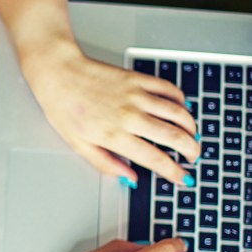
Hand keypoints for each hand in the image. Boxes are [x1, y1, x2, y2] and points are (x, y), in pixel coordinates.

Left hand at [22, 42, 199, 186]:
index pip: (154, 159)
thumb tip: (129, 178)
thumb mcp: (79, 145)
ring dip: (191, 127)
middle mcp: (129, 116)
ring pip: (178, 113)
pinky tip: (181, 108)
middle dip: (191, 150)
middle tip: (193, 157)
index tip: (182, 178)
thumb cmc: (64, 108)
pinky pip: (169, 89)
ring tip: (192, 136)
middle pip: (174, 136)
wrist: (58, 73)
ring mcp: (136, 95)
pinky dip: (181, 100)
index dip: (174, 172)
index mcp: (115, 136)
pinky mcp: (137, 78)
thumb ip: (106, 164)